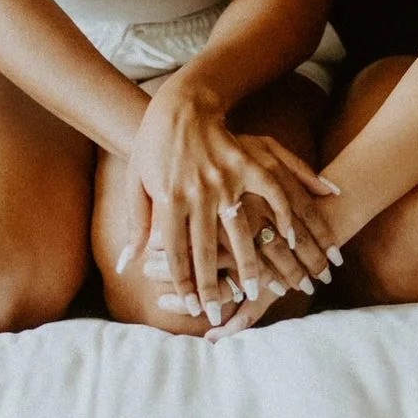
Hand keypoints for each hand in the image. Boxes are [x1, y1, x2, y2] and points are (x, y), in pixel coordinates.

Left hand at [125, 87, 339, 326]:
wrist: (181, 102)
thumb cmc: (154, 144)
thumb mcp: (136, 182)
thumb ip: (136, 225)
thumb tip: (126, 264)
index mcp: (169, 198)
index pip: (177, 253)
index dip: (185, 284)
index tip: (194, 308)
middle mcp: (199, 192)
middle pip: (207, 251)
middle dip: (213, 288)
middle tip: (219, 315)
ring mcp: (227, 178)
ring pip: (242, 232)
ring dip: (251, 266)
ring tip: (259, 293)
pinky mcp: (249, 162)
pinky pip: (272, 194)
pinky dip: (283, 217)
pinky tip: (291, 240)